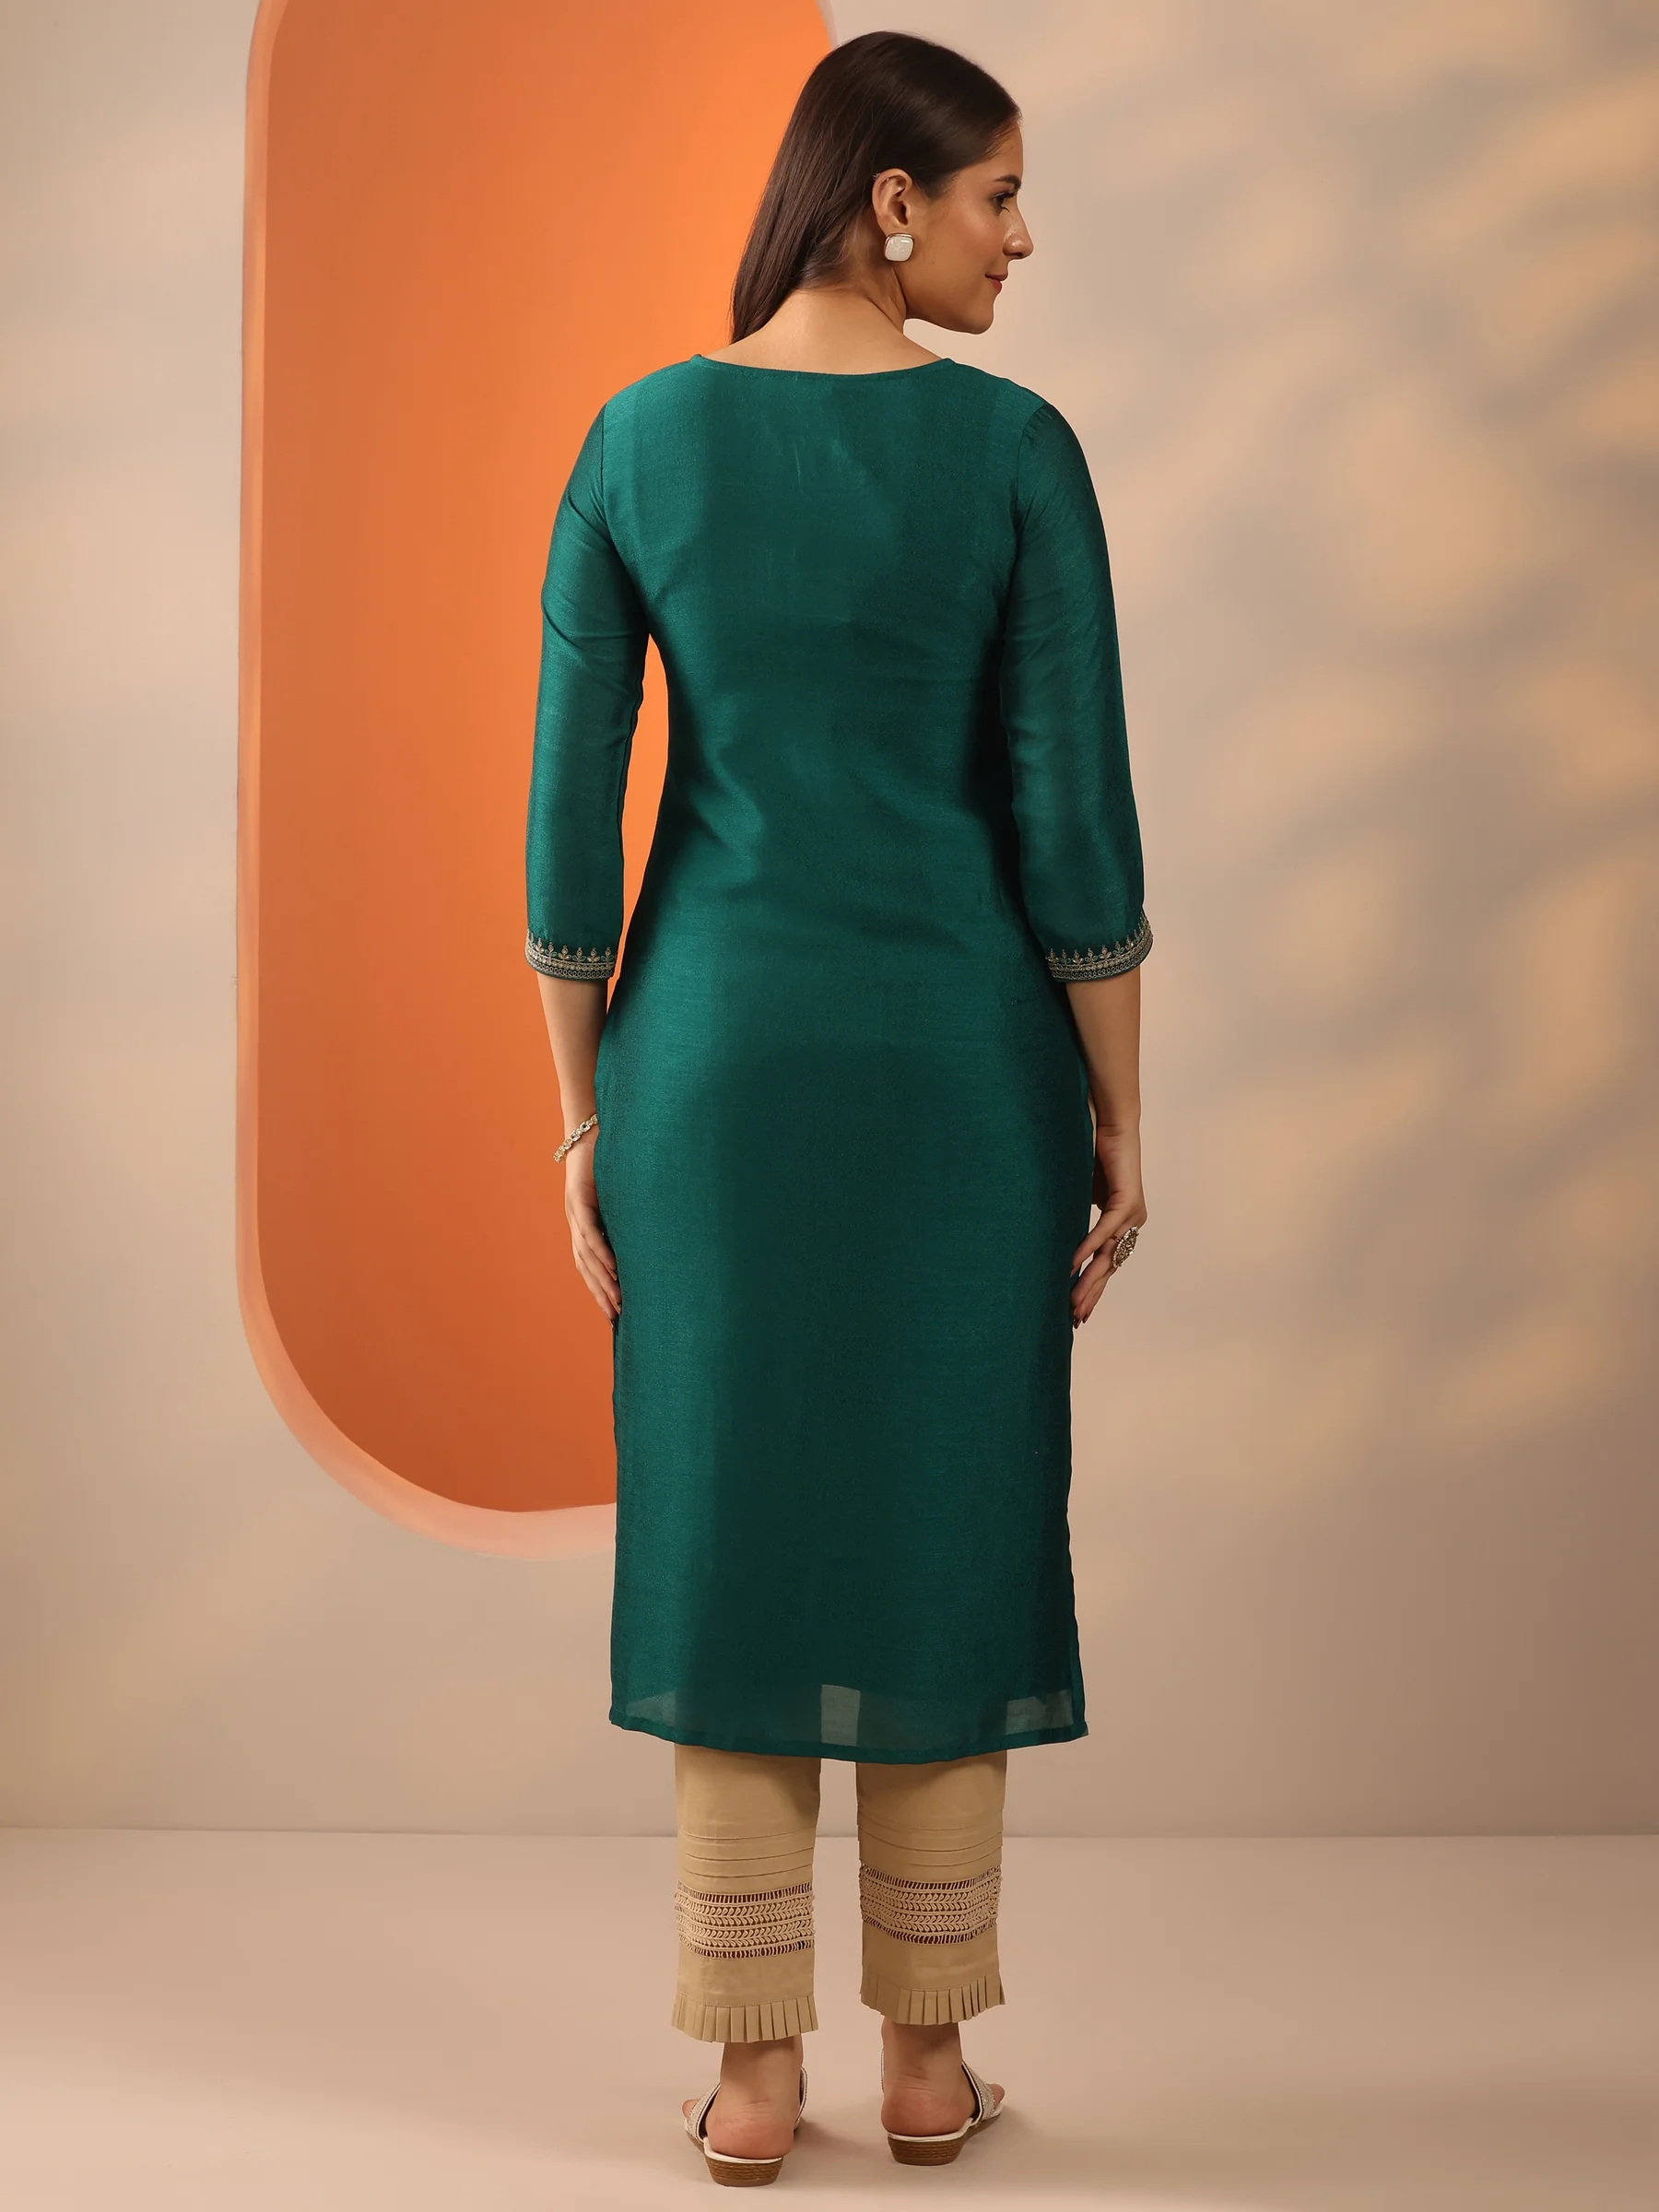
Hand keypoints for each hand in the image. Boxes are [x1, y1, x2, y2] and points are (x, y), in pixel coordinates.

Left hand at [562, 1135, 619, 1322]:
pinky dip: (600, 1252)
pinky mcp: (578, 1197)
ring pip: (587, 1255)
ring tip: (617, 1301)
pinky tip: (611, 1268)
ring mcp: (574, 1212)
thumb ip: (630, 1214)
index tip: (614, 1314)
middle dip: (601, 1293)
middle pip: (586, 1267)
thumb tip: (655, 1233)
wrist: (590, 1127)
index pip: (591, 1265)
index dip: (600, 1290)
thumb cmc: (609, 1160)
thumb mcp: (621, 1194)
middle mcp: (577, 1223)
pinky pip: (589, 1231)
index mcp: (585, 1224)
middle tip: (616, 1318)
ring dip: (602, 1280)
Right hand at [1069, 1123, 1145, 1328]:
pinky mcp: (1127, 1199)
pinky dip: (1089, 1247)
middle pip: (1109, 1267)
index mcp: (1122, 1224)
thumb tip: (1052, 1238)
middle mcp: (1131, 1223)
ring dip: (1089, 1280)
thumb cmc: (1093, 1154)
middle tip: (1074, 1318)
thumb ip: (1073, 1216)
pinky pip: (1106, 1230)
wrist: (1110, 1123)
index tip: (1076, 1310)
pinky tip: (1074, 1264)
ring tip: (1073, 1301)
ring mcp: (1132, 1213)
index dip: (1091, 1288)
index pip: (1106, 1264)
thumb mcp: (1080, 1194)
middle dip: (1090, 1294)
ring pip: (1109, 1256)